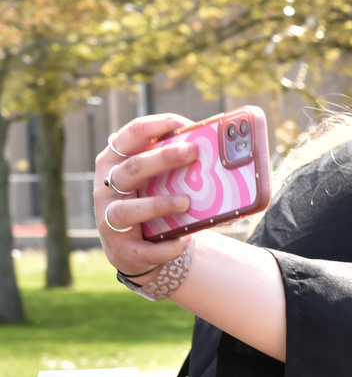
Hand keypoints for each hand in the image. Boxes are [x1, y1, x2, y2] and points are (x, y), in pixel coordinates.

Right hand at [93, 114, 196, 278]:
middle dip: (162, 158)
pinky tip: (184, 241)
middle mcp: (106, 188)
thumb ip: (174, 165)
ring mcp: (109, 219)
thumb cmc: (150, 202)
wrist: (135, 251)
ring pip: (128, 210)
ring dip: (159, 205)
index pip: (130, 135)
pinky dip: (165, 246)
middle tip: (193, 151)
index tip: (185, 125)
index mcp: (115, 162)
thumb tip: (221, 150)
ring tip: (187, 202)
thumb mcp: (156, 181)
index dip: (156, 126)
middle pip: (132, 168)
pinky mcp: (122, 249)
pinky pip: (145, 249)